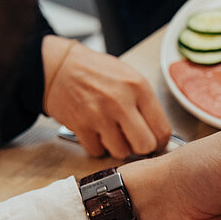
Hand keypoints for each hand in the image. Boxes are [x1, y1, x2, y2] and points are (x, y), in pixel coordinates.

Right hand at [42, 36, 170, 157]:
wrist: (58, 67)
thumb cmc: (96, 72)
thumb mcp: (129, 77)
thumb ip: (145, 104)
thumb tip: (159, 134)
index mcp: (138, 87)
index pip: (162, 130)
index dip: (159, 141)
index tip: (154, 141)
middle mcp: (121, 101)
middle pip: (145, 146)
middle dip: (140, 147)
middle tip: (132, 139)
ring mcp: (100, 115)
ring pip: (121, 152)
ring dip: (117, 146)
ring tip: (110, 130)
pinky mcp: (81, 126)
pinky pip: (97, 152)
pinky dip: (96, 146)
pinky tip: (94, 131)